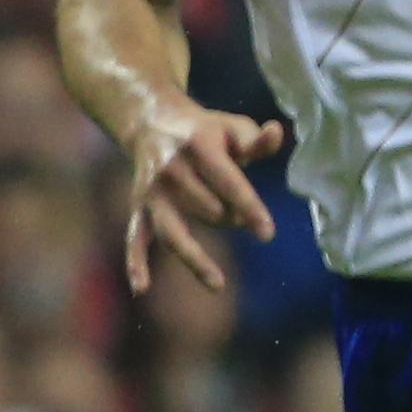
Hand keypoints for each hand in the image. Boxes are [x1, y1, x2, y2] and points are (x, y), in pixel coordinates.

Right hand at [123, 97, 283, 294]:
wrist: (153, 122)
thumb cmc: (207, 131)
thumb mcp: (234, 127)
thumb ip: (257, 139)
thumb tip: (276, 133)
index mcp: (198, 147)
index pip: (228, 182)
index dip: (249, 207)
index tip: (267, 234)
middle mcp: (171, 171)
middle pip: (208, 210)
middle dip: (232, 218)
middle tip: (240, 213)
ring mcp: (152, 192)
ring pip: (174, 232)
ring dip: (196, 258)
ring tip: (218, 284)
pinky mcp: (139, 207)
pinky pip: (135, 238)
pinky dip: (136, 262)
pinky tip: (141, 288)